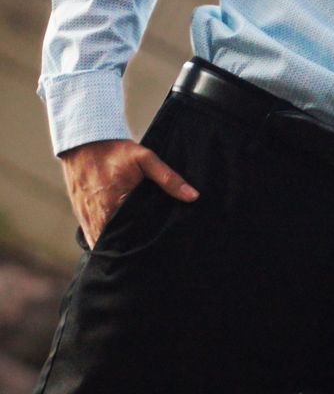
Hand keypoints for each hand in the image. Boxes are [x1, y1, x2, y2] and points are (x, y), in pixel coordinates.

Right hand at [59, 138, 198, 249]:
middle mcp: (99, 216)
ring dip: (115, 248)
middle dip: (131, 249)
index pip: (134, 235)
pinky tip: (115, 244)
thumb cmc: (116, 151)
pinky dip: (101, 243)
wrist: (85, 142)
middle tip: (148, 251)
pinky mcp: (80, 215)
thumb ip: (168, 178)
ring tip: (132, 251)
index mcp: (116, 204)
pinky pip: (90, 238)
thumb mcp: (145, 159)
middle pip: (117, 244)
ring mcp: (87, 218)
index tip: (158, 246)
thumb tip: (192, 196)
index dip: (145, 243)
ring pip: (102, 244)